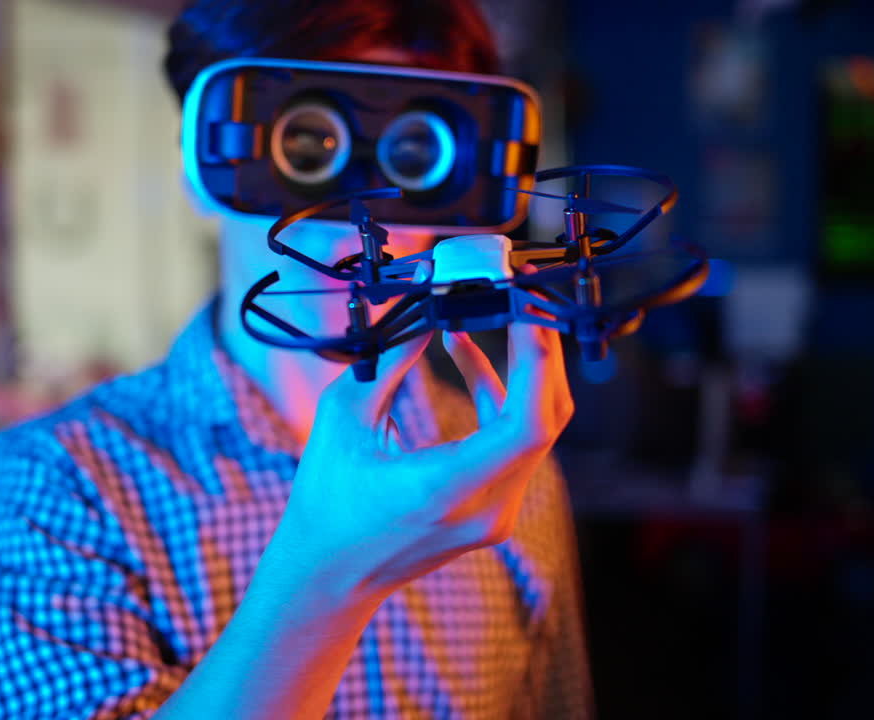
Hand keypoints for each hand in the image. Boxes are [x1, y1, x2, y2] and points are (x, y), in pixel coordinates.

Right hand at [278, 320, 572, 607]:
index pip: (527, 424)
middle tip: (522, 298)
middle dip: (540, 352)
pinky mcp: (495, 511)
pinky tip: (467, 355)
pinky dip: (499, 398)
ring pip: (537, 430)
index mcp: (446, 488)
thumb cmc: (328, 499)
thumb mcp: (343, 417)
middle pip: (546, 419)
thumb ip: (391, 359)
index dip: (538, 360)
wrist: (331, 573)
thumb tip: (428, 309)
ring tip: (492, 314)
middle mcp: (485, 507)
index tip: (525, 308)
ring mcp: (497, 515)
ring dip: (520, 371)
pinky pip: (516, 445)